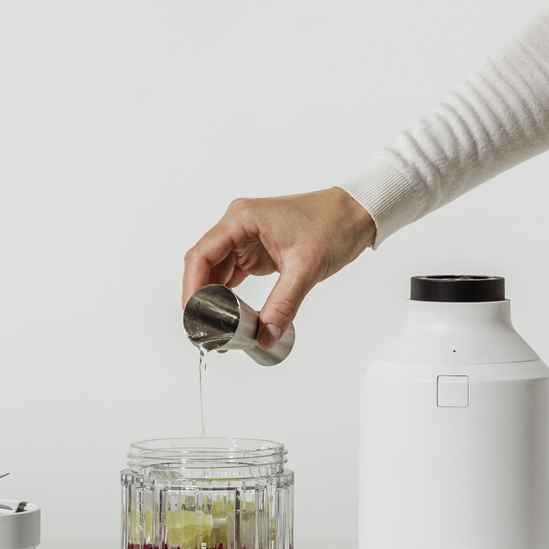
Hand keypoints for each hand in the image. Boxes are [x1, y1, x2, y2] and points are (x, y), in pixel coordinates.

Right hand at [182, 188, 376, 350]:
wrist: (356, 214)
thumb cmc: (333, 224)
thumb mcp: (306, 268)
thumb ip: (283, 305)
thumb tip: (265, 335)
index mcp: (242, 219)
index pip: (202, 254)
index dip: (192, 287)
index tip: (193, 313)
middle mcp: (238, 225)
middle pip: (204, 264)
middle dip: (201, 298)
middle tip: (203, 328)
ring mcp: (245, 237)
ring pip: (216, 271)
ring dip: (214, 298)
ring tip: (216, 327)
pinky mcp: (255, 249)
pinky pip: (232, 274)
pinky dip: (229, 295)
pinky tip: (230, 315)